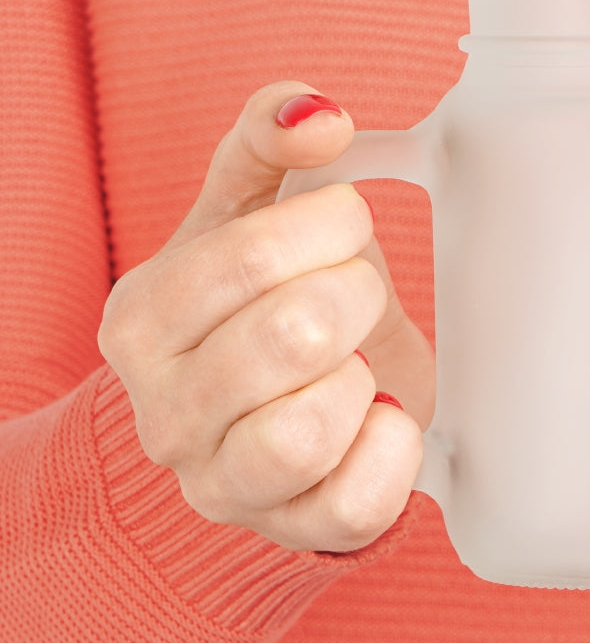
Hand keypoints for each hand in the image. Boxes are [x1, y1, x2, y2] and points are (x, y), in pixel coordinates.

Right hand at [97, 82, 433, 552]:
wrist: (270, 406)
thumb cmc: (260, 299)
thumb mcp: (249, 208)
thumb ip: (268, 140)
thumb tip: (317, 113)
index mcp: (142, 319)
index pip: (252, 255)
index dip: (330, 226)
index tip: (345, 224)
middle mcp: (164, 412)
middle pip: (294, 335)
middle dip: (356, 295)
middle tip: (356, 294)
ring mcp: (222, 483)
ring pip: (309, 430)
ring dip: (362, 377)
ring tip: (356, 361)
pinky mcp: (292, 530)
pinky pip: (356, 503)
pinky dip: (393, 448)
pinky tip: (381, 414)